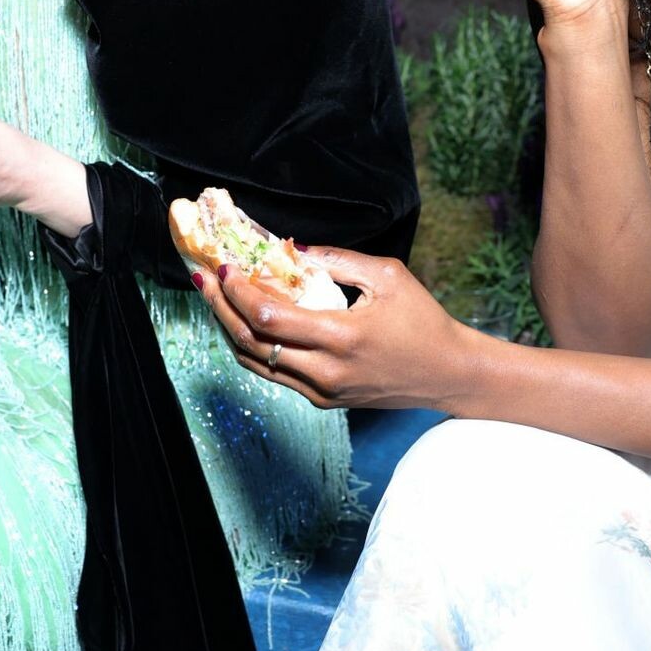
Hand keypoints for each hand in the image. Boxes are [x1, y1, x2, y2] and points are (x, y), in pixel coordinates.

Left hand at [192, 245, 478, 412]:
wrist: (448, 373)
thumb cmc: (423, 320)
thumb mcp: (387, 276)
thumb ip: (336, 260)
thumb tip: (293, 249)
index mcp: (342, 337)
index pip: (269, 317)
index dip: (238, 292)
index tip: (225, 267)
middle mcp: (325, 371)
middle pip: (251, 342)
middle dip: (220, 308)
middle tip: (203, 280)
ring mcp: (321, 392)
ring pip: (255, 362)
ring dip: (229, 329)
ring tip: (215, 299)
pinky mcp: (322, 401)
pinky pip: (272, 375)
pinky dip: (251, 347)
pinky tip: (243, 323)